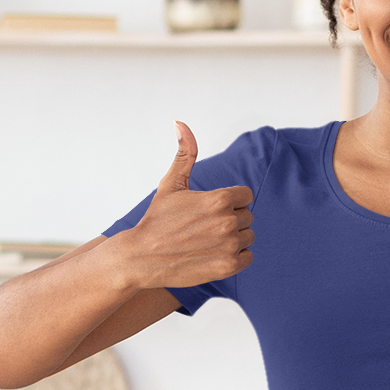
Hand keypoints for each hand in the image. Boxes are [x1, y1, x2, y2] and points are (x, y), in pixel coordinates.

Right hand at [115, 121, 253, 289]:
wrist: (142, 258)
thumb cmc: (157, 219)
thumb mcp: (171, 184)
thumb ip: (185, 153)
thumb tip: (181, 122)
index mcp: (219, 199)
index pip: (245, 195)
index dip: (229, 201)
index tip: (210, 209)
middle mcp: (227, 222)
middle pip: (247, 216)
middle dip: (230, 219)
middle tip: (204, 226)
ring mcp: (229, 246)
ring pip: (248, 237)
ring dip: (233, 239)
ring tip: (207, 240)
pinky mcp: (228, 266)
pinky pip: (247, 257)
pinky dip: (235, 257)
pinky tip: (213, 253)